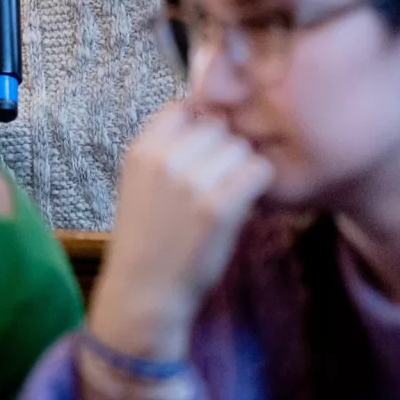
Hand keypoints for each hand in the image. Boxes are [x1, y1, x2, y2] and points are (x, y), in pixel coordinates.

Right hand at [87, 103, 272, 362]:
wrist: (144, 291)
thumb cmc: (148, 236)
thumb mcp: (140, 182)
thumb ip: (166, 148)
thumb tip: (211, 115)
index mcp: (141, 150)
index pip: (185, 107)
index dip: (202, 126)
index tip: (204, 153)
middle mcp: (164, 159)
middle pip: (219, 126)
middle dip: (226, 150)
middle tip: (220, 181)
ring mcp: (191, 182)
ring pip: (242, 147)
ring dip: (243, 169)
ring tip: (230, 196)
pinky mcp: (219, 207)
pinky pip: (259, 172)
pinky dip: (259, 187)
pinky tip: (245, 206)